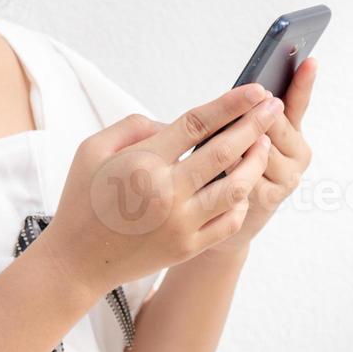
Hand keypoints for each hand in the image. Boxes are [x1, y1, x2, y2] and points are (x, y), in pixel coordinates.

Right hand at [37, 83, 285, 296]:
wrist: (77, 261)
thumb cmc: (82, 200)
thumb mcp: (91, 149)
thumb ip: (132, 126)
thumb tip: (171, 122)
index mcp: (142, 161)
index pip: (197, 123)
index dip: (231, 104)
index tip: (255, 90)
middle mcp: (166, 191)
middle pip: (225, 150)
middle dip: (256, 124)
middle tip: (275, 106)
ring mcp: (181, 223)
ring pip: (236, 187)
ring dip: (255, 160)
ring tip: (263, 143)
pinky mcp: (188, 247)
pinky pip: (230, 221)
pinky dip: (242, 200)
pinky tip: (244, 183)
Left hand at [206, 58, 318, 256]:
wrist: (218, 218)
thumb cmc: (224, 167)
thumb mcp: (236, 136)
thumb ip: (245, 114)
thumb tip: (246, 88)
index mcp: (293, 133)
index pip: (299, 102)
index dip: (303, 82)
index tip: (309, 60)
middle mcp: (298, 154)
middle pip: (275, 123)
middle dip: (254, 113)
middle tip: (246, 100)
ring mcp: (288, 177)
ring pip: (259, 146)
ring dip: (237, 140)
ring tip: (218, 139)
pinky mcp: (272, 197)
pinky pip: (248, 172)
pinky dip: (231, 166)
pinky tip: (217, 167)